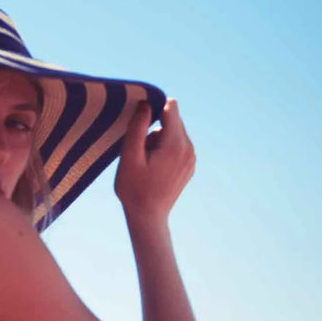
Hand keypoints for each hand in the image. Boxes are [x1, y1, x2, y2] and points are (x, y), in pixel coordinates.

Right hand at [114, 98, 194, 223]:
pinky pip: (176, 145)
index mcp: (176, 144)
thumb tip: (145, 104)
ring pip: (173, 133)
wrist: (148, 217)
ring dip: (157, 139)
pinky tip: (153, 167)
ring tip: (145, 161)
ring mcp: (191, 158)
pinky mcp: (189, 165)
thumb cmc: (134, 188)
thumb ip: (138, 127)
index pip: (171, 107)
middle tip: (140, 150)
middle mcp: (189, 149)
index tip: (139, 122)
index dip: (153, 107)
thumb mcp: (129, 156)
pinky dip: (163, 148)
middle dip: (154, 126)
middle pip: (172, 120)